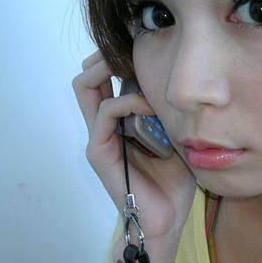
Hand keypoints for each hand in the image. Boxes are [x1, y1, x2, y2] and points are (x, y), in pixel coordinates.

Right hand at [72, 50, 196, 250]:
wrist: (166, 218)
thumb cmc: (174, 180)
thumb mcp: (175, 134)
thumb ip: (167, 109)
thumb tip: (176, 77)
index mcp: (118, 121)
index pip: (103, 77)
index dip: (115, 56)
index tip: (142, 44)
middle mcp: (103, 125)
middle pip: (86, 76)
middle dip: (105, 55)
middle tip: (133, 50)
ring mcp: (98, 137)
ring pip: (85, 86)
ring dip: (112, 70)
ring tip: (138, 70)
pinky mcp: (99, 151)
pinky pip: (106, 111)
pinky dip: (128, 101)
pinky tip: (150, 105)